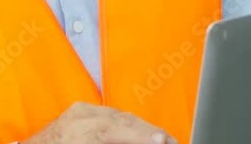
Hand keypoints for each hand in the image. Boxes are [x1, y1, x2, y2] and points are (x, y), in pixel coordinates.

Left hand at [23, 102, 176, 143]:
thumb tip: (145, 143)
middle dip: (150, 131)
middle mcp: (79, 115)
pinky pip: (112, 114)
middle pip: (124, 120)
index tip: (164, 141)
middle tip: (172, 140)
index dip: (143, 136)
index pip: (118, 129)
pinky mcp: (81, 110)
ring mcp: (79, 110)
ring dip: (143, 128)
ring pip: (121, 115)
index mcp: (78, 130)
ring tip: (162, 138)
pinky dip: (130, 124)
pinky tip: (143, 132)